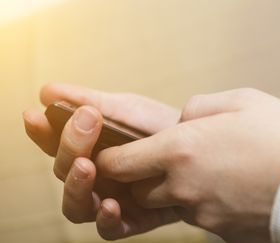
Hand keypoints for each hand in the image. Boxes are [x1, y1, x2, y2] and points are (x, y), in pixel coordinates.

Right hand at [23, 83, 180, 239]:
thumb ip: (91, 100)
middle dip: (70, 146)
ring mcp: (111, 199)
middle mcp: (95, 177)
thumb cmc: (160, 127)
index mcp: (89, 149)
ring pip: (76, 206)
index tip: (37, 114)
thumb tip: (48, 92)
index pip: (55, 144)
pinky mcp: (133, 220)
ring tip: (87, 166)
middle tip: (86, 122)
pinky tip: (112, 204)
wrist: (200, 148)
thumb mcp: (128, 110)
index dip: (42, 132)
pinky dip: (106, 219)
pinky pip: (109, 229)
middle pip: (64, 171)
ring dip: (76, 187)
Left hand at [95, 88, 279, 242]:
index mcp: (181, 149)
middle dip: (145, 177)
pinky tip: (234, 187)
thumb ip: (199, 108)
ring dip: (180, 189)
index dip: (110, 160)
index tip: (118, 154)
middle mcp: (183, 187)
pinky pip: (200, 217)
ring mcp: (202, 215)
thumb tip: (181, 122)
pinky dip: (207, 203)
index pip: (117, 164)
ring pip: (171, 205)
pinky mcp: (221, 233)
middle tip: (173, 159)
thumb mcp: (241, 101)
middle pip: (139, 191)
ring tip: (216, 169)